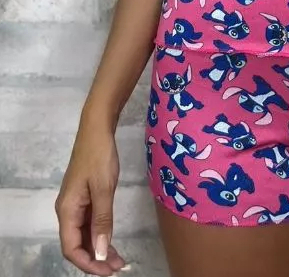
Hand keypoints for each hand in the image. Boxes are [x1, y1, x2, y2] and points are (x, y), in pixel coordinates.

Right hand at [55, 119, 125, 275]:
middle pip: (78, 243)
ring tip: (118, 259)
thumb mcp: (103, 188)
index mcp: (67, 210)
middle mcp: (68, 210)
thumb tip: (100, 251)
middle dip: (96, 259)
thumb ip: (102, 220)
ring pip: (85, 234)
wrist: (97, 129)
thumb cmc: (99, 156)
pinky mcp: (86, 196)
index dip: (88, 263)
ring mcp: (76, 203)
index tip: (107, 271)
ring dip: (99, 247)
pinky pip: (90, 222)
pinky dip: (101, 233)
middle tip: (118, 267)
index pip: (71, 248)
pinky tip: (111, 239)